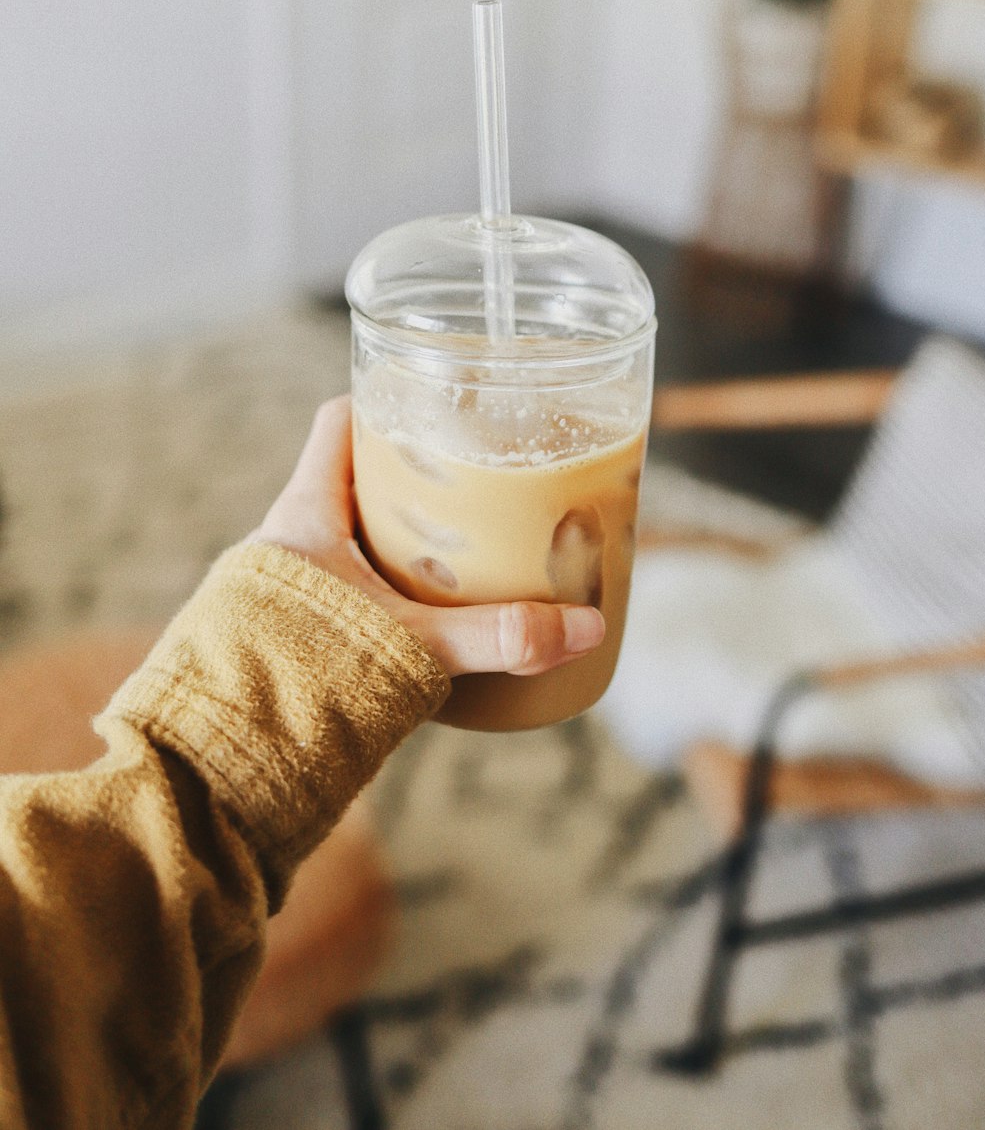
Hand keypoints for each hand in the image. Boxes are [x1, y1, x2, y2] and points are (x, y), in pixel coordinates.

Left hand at [249, 397, 604, 678]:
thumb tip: (583, 627)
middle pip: (354, 478)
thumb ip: (497, 635)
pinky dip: (388, 592)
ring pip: (352, 539)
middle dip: (413, 478)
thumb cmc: (295, 679)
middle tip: (475, 481)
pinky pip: (346, 591)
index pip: (340, 423)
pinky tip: (431, 618)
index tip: (437, 402)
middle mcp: (288, 539)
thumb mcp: (411, 643)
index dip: (385, 402)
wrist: (223, 761)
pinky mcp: (290, 634)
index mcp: (305, 513)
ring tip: (467, 549)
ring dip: (402, 541)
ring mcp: (285, 588)